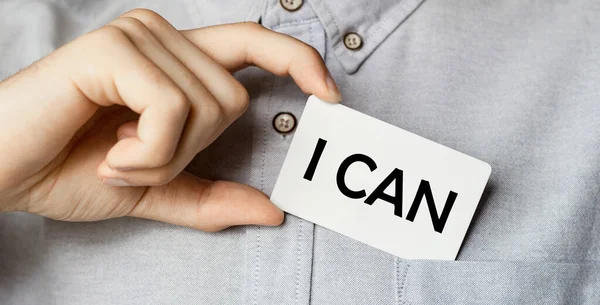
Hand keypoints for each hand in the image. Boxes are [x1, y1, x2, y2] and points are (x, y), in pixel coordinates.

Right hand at [0, 9, 340, 230]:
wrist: (4, 169)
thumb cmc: (70, 168)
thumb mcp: (157, 189)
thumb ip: (212, 198)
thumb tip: (272, 211)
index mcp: (176, 61)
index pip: (254, 43)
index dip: (298, 61)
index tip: (330, 94)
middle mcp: (161, 36)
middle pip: (232, 101)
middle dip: (188, 151)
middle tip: (135, 160)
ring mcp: (139, 36)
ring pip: (205, 109)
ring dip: (162, 156)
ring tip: (116, 155)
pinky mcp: (113, 49)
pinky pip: (171, 110)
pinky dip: (147, 151)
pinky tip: (108, 151)